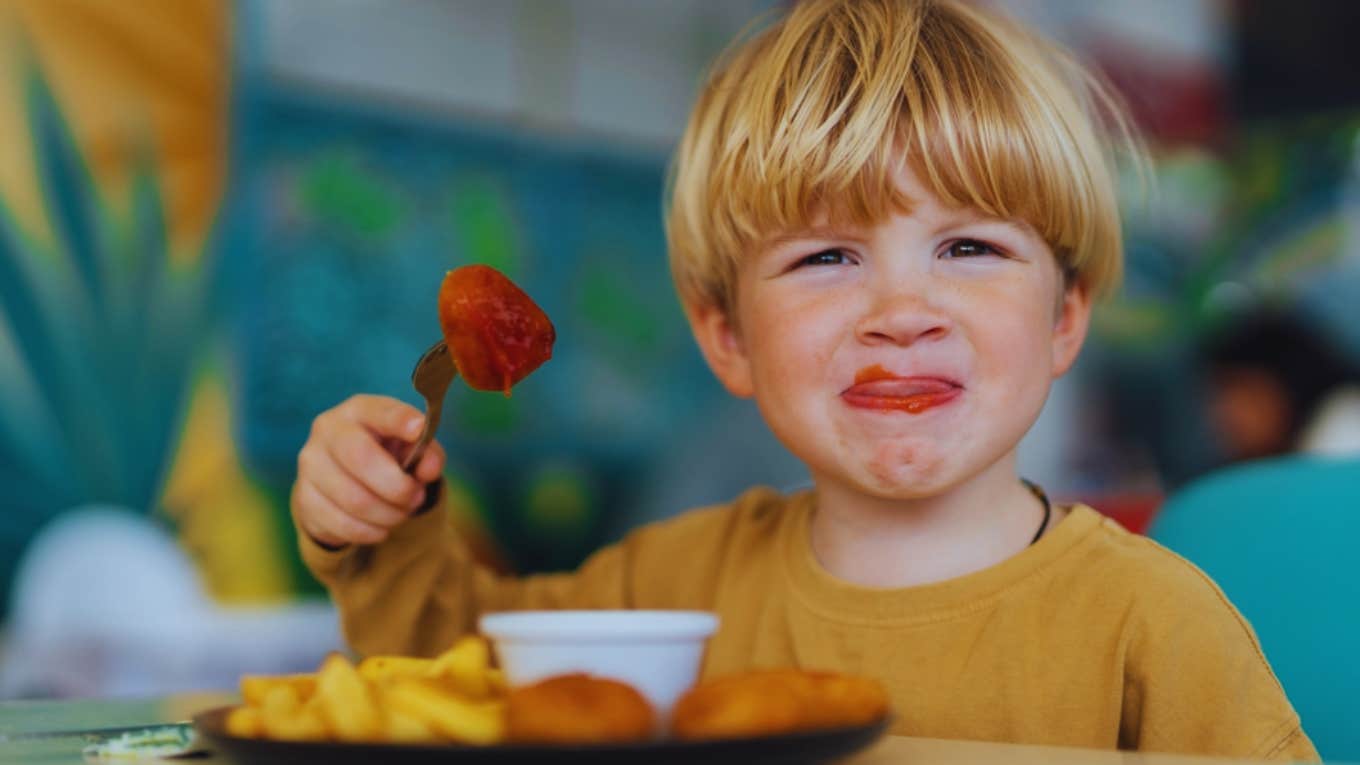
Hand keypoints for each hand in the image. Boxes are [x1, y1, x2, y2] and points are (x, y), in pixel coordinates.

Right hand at [292, 394, 446, 547]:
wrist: (342, 478)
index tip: (418, 429)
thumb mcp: (410, 448)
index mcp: (359, 411)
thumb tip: (429, 469)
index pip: (379, 411)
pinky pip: (342, 524)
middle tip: (416, 498)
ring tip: (400, 513)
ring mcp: (311, 464)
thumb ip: (428, 453)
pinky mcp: (304, 497)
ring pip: (355, 499)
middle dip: (397, 486)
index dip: (399, 420)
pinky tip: (380, 527)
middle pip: (361, 458)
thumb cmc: (383, 455)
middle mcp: (328, 431)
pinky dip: (370, 531)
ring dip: (388, 514)